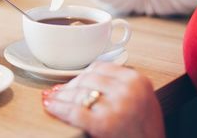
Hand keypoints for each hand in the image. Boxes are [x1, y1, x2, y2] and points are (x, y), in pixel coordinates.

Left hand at [42, 62, 164, 137]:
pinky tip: (51, 106)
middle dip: (70, 86)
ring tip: (52, 98)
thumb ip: (118, 84)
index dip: (82, 74)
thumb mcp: (140, 99)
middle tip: (58, 91)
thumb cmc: (145, 130)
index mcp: (137, 80)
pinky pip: (74, 111)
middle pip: (88, 78)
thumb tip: (84, 79)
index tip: (74, 80)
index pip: (100, 67)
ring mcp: (116, 106)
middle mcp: (127, 89)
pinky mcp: (104, 123)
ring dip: (62, 96)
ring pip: (79, 93)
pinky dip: (59, 107)